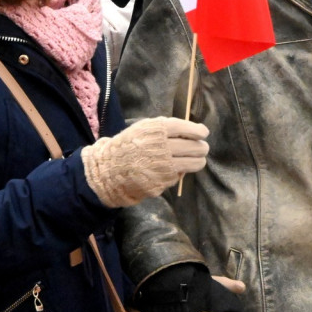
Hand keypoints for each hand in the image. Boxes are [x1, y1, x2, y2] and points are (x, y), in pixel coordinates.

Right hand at [82, 117, 208, 207]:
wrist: (108, 170)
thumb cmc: (129, 145)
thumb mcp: (143, 129)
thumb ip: (166, 128)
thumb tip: (195, 131)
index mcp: (155, 131)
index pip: (186, 128)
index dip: (198, 131)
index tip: (203, 133)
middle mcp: (161, 148)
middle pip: (195, 147)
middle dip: (202, 147)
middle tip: (201, 148)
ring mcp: (161, 167)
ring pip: (194, 164)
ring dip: (198, 161)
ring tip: (195, 159)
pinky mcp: (161, 183)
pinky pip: (179, 176)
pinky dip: (179, 172)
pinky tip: (169, 169)